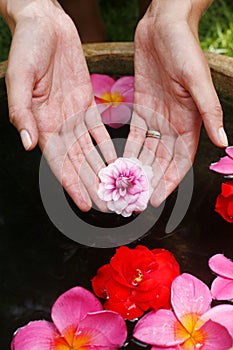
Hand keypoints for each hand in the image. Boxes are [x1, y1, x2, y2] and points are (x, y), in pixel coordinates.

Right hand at [3, 0, 115, 210]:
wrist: (45, 23)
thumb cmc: (27, 46)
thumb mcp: (20, 78)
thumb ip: (22, 112)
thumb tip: (29, 144)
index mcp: (42, 124)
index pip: (59, 163)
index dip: (71, 184)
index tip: (84, 204)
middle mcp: (59, 125)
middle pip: (78, 163)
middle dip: (91, 184)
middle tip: (108, 204)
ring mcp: (74, 116)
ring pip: (90, 151)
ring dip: (102, 170)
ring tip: (115, 188)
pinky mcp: (87, 104)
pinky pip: (99, 131)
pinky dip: (108, 146)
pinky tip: (117, 160)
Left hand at [124, 0, 227, 206]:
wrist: (163, 25)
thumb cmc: (185, 48)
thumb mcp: (197, 80)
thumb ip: (208, 111)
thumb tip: (224, 142)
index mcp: (190, 122)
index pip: (180, 160)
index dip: (169, 181)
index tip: (156, 199)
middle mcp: (173, 125)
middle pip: (161, 161)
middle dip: (150, 181)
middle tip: (134, 200)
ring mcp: (156, 118)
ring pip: (146, 152)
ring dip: (136, 170)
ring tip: (123, 188)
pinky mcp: (141, 109)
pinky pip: (133, 136)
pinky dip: (127, 151)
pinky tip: (117, 165)